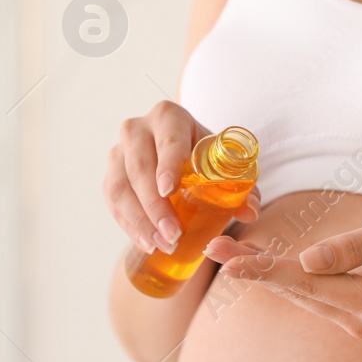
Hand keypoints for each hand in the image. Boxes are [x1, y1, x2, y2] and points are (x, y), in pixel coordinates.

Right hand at [104, 101, 260, 252]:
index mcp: (170, 116)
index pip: (168, 138)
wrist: (178, 155)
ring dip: (139, 220)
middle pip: (140, 167)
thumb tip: (251, 211)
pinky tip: (145, 242)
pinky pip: (112, 200)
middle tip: (172, 235)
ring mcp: (119, 151)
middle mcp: (138, 129)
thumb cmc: (204, 159)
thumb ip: (242, 188)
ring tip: (160, 244)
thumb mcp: (224, 165)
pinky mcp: (110, 172)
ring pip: (120, 186)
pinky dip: (127, 224)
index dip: (167, 164)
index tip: (170, 191)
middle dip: (155, 205)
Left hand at [203, 204, 361, 336]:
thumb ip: (353, 247)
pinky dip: (285, 277)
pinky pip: (311, 293)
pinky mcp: (353, 313)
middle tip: (212, 246)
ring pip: (300, 294)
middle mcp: (358, 319)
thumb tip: (308, 261)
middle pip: (295, 292)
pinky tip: (257, 262)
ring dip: (265, 273)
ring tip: (225, 250)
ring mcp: (356, 320)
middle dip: (253, 269)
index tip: (228, 261)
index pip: (305, 283)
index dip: (264, 270)